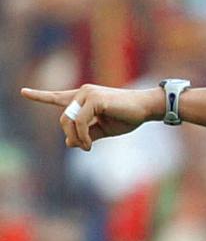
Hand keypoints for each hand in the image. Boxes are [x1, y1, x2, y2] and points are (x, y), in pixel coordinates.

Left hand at [21, 84, 162, 150]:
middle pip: (63, 118)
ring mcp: (87, 94)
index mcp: (84, 98)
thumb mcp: (104, 129)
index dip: (40, 96)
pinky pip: (79, 122)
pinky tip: (89, 144)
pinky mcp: (94, 99)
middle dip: (70, 135)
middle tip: (84, 147)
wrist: (146, 108)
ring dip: (76, 137)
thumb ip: (86, 134)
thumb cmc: (128, 117)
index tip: (24, 92)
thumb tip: (69, 142)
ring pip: (68, 120)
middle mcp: (83, 93)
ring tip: (87, 147)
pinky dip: (82, 136)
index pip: (58, 97)